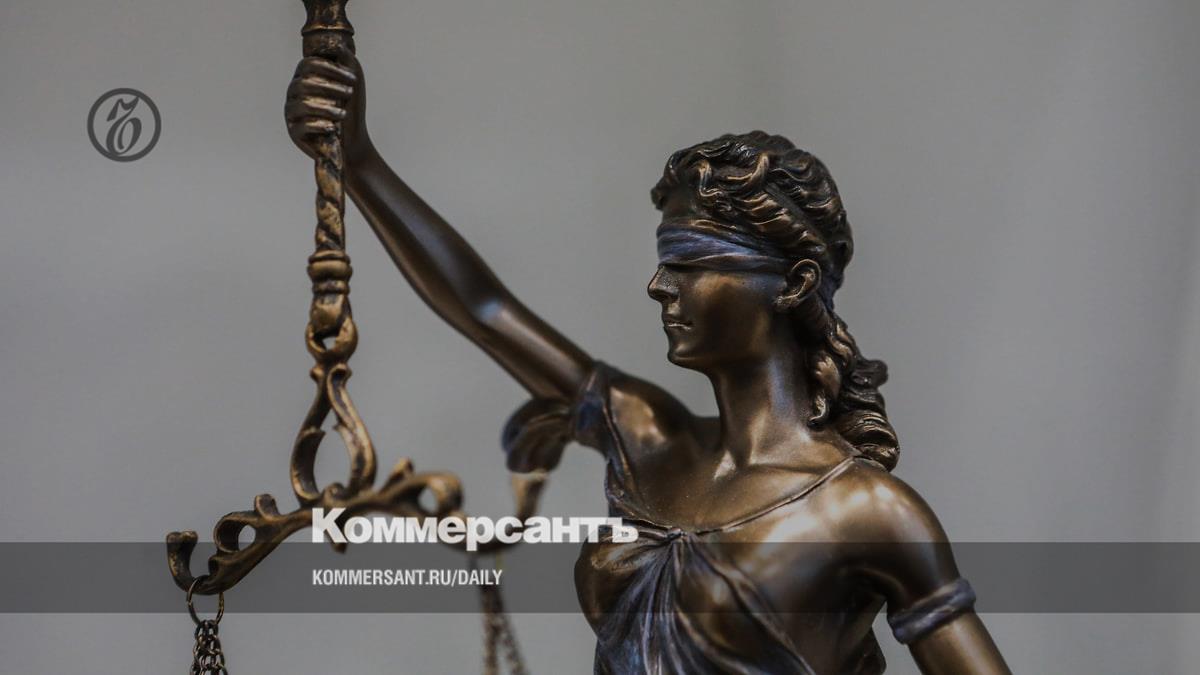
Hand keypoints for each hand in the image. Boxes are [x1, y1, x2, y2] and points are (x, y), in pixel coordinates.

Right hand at [285, 47, 370, 162]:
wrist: (352, 141)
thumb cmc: (349, 109)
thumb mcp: (352, 83)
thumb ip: (346, 61)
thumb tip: (339, 45)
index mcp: (305, 78)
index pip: (308, 65)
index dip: (331, 69)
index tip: (353, 79)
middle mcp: (294, 94)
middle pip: (303, 83)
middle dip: (330, 87)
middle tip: (350, 93)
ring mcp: (292, 113)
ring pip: (302, 105)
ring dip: (327, 108)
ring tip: (343, 115)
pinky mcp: (294, 132)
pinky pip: (301, 126)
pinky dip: (319, 125)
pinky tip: (332, 127)